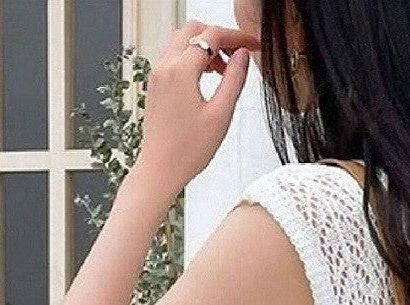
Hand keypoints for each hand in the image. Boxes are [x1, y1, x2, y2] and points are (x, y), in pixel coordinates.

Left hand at [132, 21, 258, 205]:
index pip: (212, 36)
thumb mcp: (221, 115)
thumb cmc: (186, 151)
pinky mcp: (156, 84)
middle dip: (220, 36)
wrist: (160, 169)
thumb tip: (242, 56)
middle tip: (240, 52)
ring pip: (183, 41)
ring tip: (226, 68)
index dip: (237, 37)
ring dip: (206, 46)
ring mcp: (157, 74)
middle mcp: (164, 67)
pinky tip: (208, 76)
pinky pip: (175, 56)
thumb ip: (234, 80)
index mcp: (180, 71)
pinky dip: (194, 56)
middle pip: (195, 30)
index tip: (253, 44)